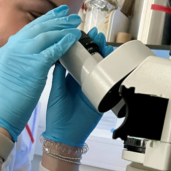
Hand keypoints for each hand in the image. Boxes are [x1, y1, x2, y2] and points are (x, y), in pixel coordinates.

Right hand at [0, 5, 81, 134]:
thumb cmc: (3, 99)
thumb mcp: (8, 72)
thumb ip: (20, 60)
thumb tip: (34, 55)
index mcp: (7, 50)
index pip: (28, 29)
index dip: (44, 20)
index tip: (56, 14)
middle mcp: (13, 49)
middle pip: (38, 28)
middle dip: (56, 20)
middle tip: (70, 14)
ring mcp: (22, 56)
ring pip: (46, 35)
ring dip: (62, 28)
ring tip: (75, 24)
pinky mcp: (33, 66)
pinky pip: (52, 50)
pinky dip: (64, 42)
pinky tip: (74, 38)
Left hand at [43, 28, 108, 146]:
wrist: (65, 135)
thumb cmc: (58, 115)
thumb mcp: (56, 92)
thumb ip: (58, 76)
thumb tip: (57, 57)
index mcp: (71, 79)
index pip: (77, 59)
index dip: (80, 47)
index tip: (81, 35)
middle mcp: (84, 82)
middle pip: (92, 61)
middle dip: (95, 47)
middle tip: (97, 35)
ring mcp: (94, 90)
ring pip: (102, 70)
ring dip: (105, 57)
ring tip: (105, 45)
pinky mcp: (102, 98)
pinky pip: (109, 84)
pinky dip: (113, 75)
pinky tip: (113, 65)